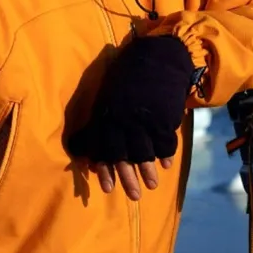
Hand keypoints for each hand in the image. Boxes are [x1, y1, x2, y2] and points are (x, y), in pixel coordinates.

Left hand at [67, 34, 196, 198]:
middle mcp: (124, 120)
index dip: (105, 170)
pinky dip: (166, 156)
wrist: (159, 56)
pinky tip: (165, 165)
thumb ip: (101, 122)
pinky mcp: (165, 119)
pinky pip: (165, 144)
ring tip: (151, 186)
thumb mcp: (108, 95)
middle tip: (132, 197)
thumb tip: (87, 151)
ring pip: (146, 154)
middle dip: (128, 178)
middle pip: (124, 156)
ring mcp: (145, 121)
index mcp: (107, 114)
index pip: (103, 148)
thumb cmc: (129, 76)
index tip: (107, 189)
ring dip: (148, 172)